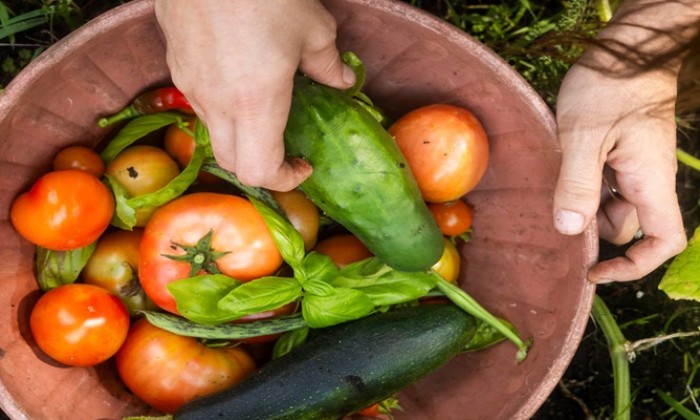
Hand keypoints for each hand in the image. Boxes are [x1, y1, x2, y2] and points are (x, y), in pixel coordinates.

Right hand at [155, 0, 355, 190]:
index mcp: (254, 102)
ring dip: (241, 135)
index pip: (258, 171)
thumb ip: (328, 63)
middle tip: (286, 149)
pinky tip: (240, 77)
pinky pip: (199, 101)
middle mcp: (215, 102)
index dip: (284, 180)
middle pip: (231, 162)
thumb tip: (341, 81)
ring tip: (266, 108)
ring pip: (213, 132)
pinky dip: (223, 107)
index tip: (303, 165)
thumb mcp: (311, 26)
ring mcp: (190, 83)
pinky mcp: (175, 62)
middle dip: (261, 166)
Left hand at [554, 60, 685, 282]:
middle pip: (625, 226)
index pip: (663, 240)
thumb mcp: (585, 136)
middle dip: (591, 229)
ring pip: (609, 204)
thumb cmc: (612, 84)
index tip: (596, 270)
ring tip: (553, 181)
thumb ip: (577, 184)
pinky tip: (558, 170)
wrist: (626, 47)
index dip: (635, 265)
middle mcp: (646, 179)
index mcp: (650, 181)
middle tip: (554, 212)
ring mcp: (633, 166)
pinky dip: (580, 185)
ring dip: (581, 204)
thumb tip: (571, 230)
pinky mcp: (619, 153)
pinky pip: (602, 182)